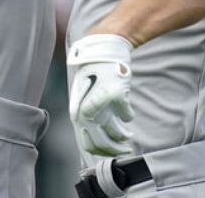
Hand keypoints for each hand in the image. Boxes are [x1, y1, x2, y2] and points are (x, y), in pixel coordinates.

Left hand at [66, 34, 134, 156]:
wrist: (103, 51)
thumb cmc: (93, 75)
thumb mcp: (83, 97)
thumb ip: (87, 117)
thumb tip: (97, 139)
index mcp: (76, 112)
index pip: (87, 144)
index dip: (100, 151)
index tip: (110, 153)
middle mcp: (86, 111)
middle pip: (102, 142)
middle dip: (115, 150)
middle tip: (125, 150)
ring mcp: (101, 105)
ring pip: (116, 132)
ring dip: (124, 136)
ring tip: (128, 135)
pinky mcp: (117, 96)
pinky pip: (127, 115)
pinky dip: (128, 115)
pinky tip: (127, 112)